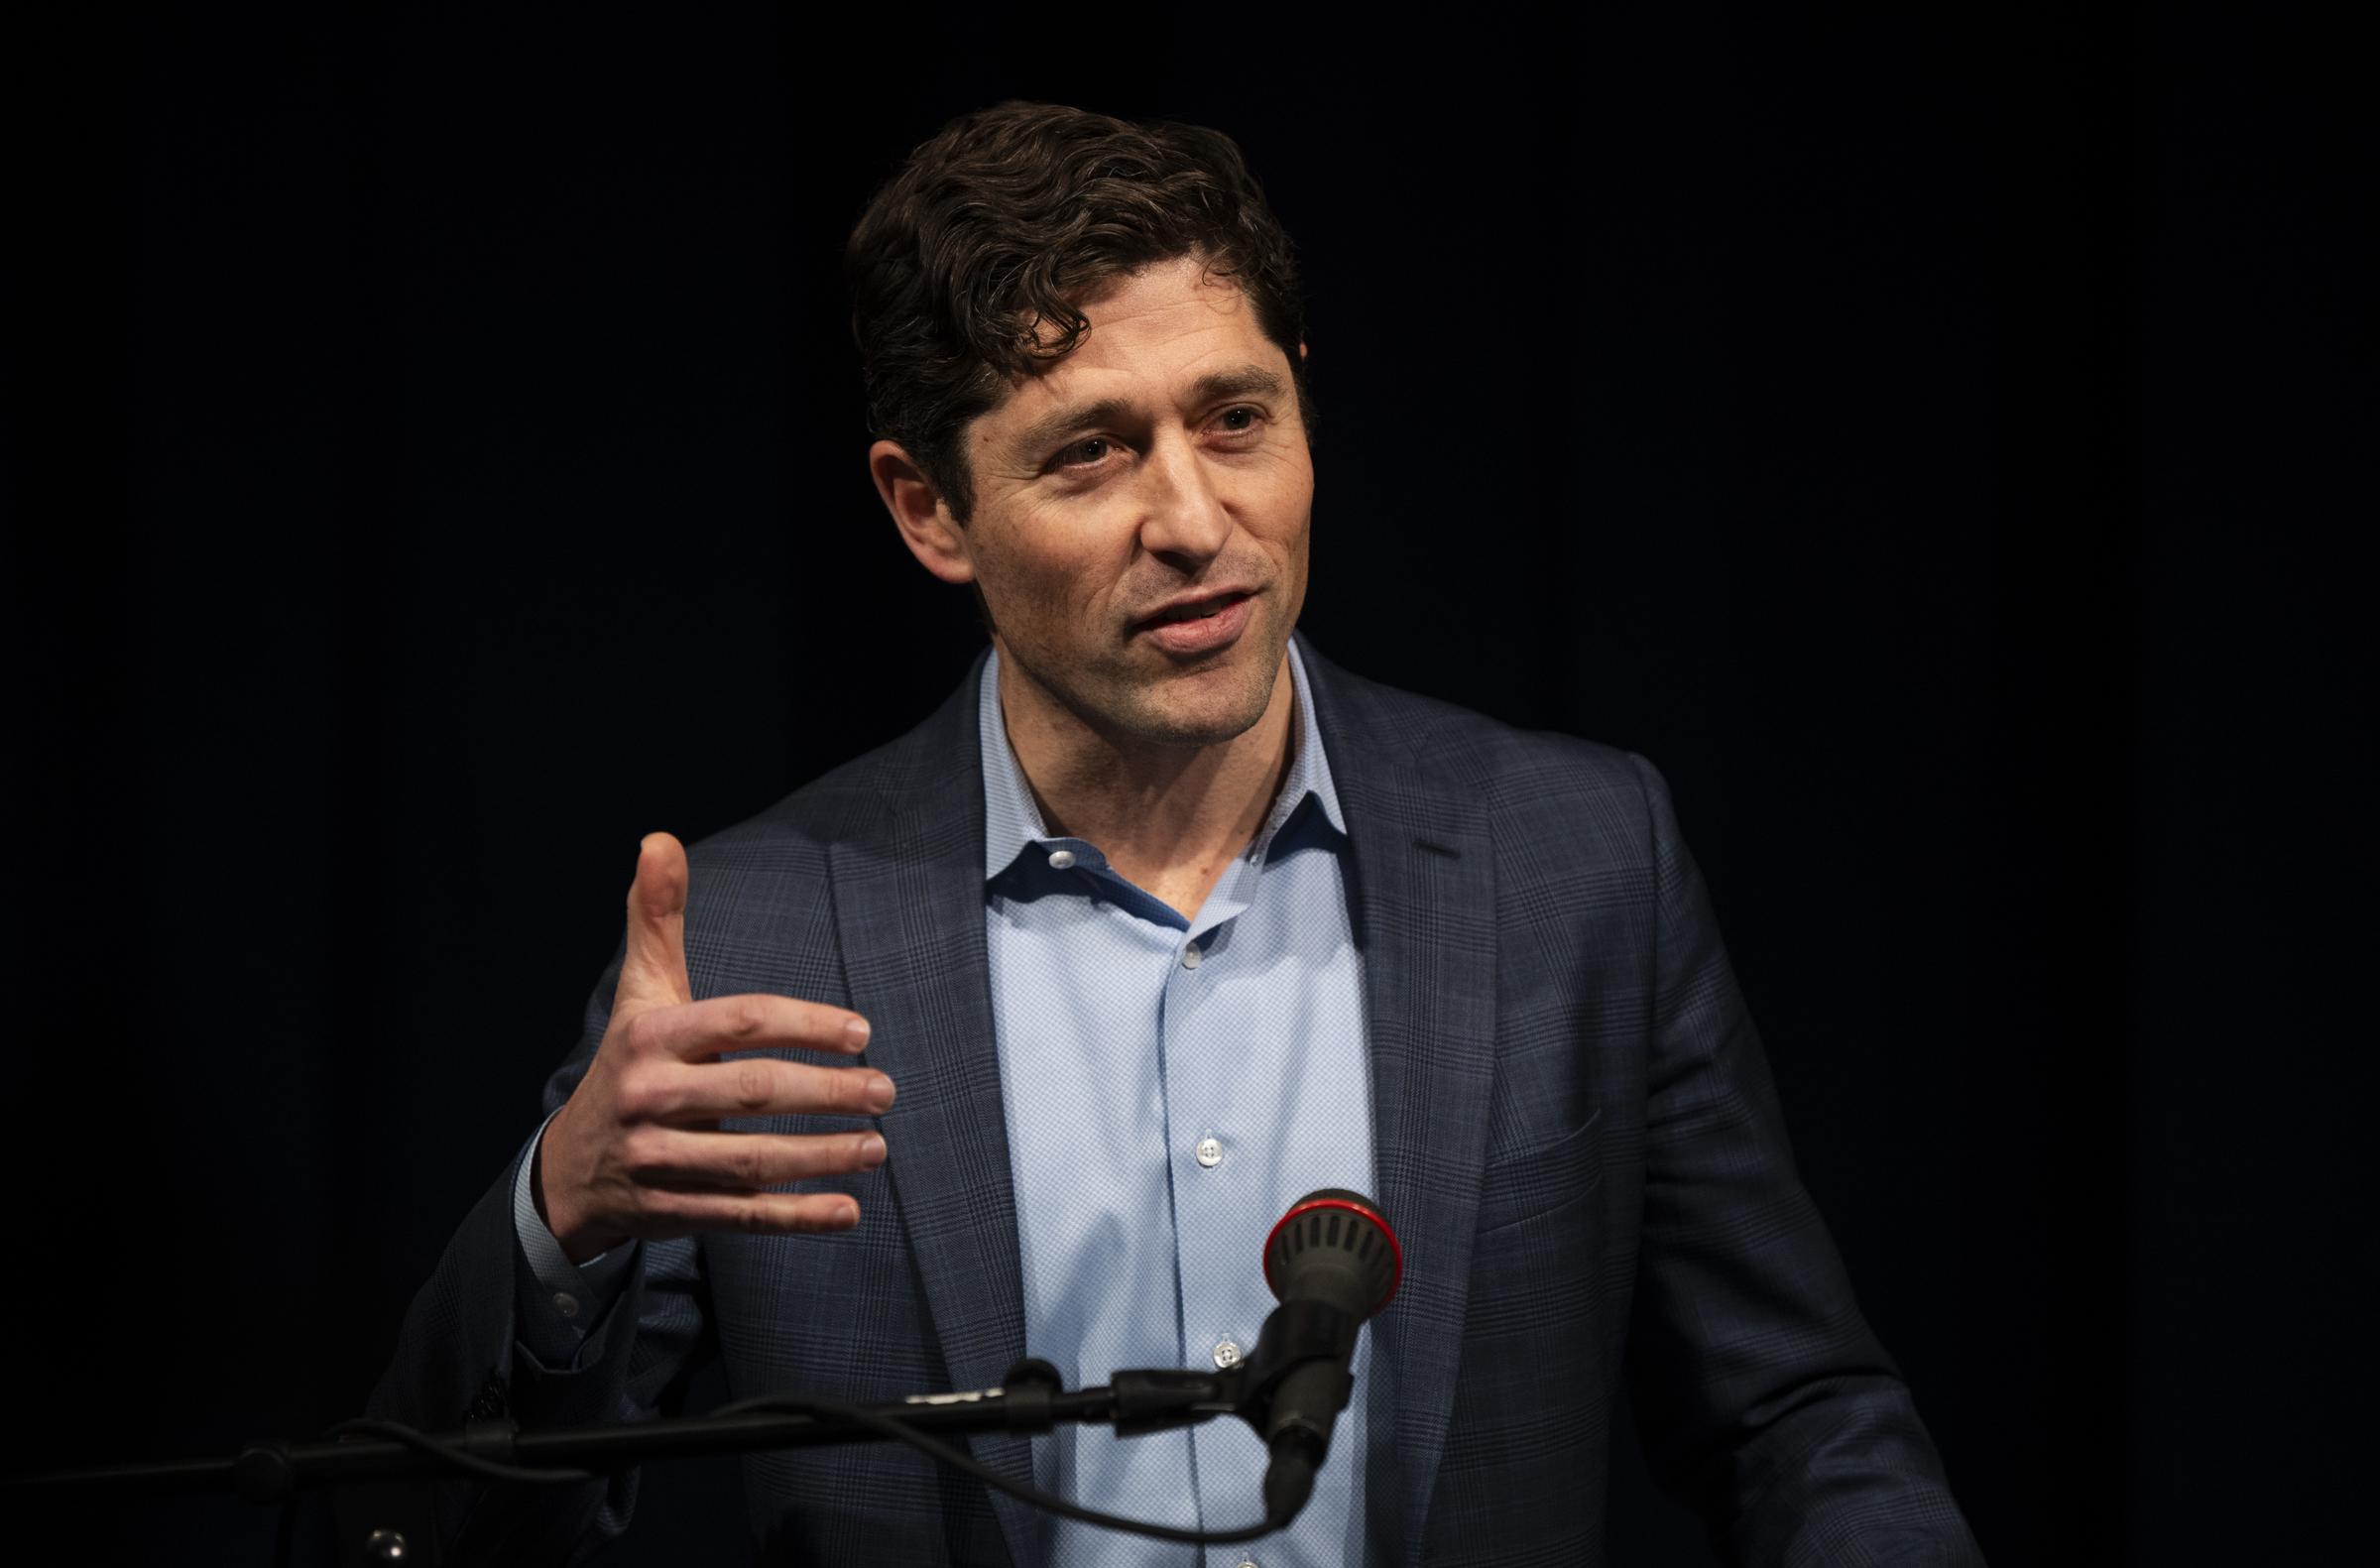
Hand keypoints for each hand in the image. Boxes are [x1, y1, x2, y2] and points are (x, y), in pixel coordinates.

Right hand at [535, 832, 891, 1262]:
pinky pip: (743, 1215)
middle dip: (829, 1092)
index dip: (806, 1025)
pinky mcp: (670, 1211)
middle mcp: (649, 1097)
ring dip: (824, 1155)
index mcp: (650, 1037)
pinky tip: (849, 1211)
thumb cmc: (630, 1062)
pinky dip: (799, 1217)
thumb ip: (657, 919)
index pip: (740, 1022)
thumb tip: (659, 839)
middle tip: (885, 1091)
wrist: (569, 1169)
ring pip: (753, 1161)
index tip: (861, 1032)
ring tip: (878, 1145)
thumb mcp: (640, 991)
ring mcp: (657, 1160)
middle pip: (754, 1092)